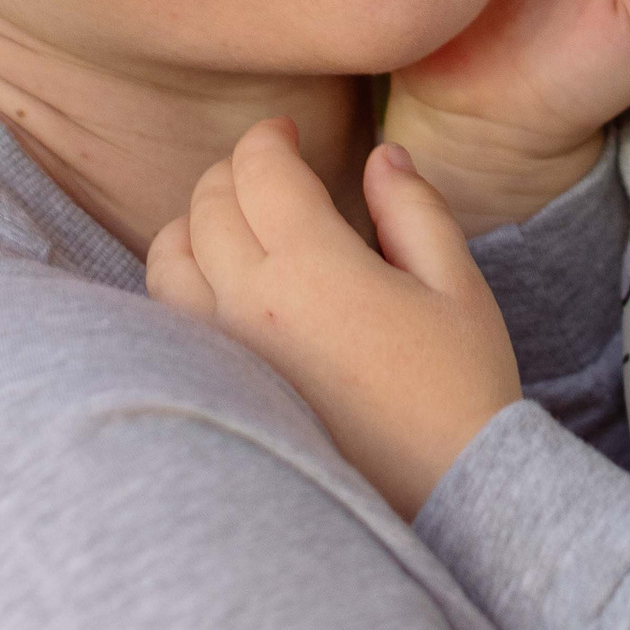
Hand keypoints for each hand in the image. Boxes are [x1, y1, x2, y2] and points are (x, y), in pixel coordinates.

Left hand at [148, 120, 520, 520]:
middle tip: (269, 172)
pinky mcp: (221, 390)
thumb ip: (413, 209)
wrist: (443, 497)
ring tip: (234, 223)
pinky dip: (181, 280)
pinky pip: (168, 314)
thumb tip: (381, 157)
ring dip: (195, 224)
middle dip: (236, 172)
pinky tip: (220, 284)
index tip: (287, 133)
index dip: (268, 137)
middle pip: (208, 203)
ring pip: (169, 257)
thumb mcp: (457, 286)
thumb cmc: (461, 388)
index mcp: (314, 265)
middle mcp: (252, 302)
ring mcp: (226, 351)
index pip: (258, 169)